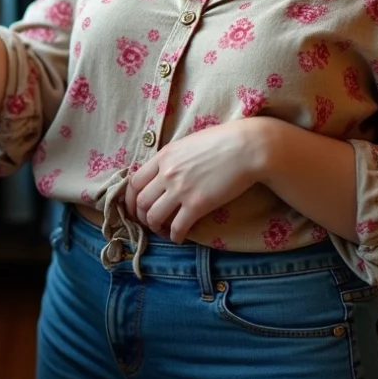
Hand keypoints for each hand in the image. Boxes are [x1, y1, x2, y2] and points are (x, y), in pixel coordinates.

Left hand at [125, 119, 269, 243]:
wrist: (247, 148)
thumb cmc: (222, 141)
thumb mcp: (188, 143)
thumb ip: (172, 158)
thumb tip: (164, 171)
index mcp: (163, 156)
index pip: (134, 181)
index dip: (131, 197)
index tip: (136, 206)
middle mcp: (167, 173)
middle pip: (140, 201)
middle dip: (141, 216)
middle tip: (148, 222)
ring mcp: (180, 189)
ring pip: (153, 216)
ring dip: (155, 227)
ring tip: (163, 230)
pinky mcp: (197, 205)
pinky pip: (177, 227)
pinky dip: (174, 236)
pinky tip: (179, 237)